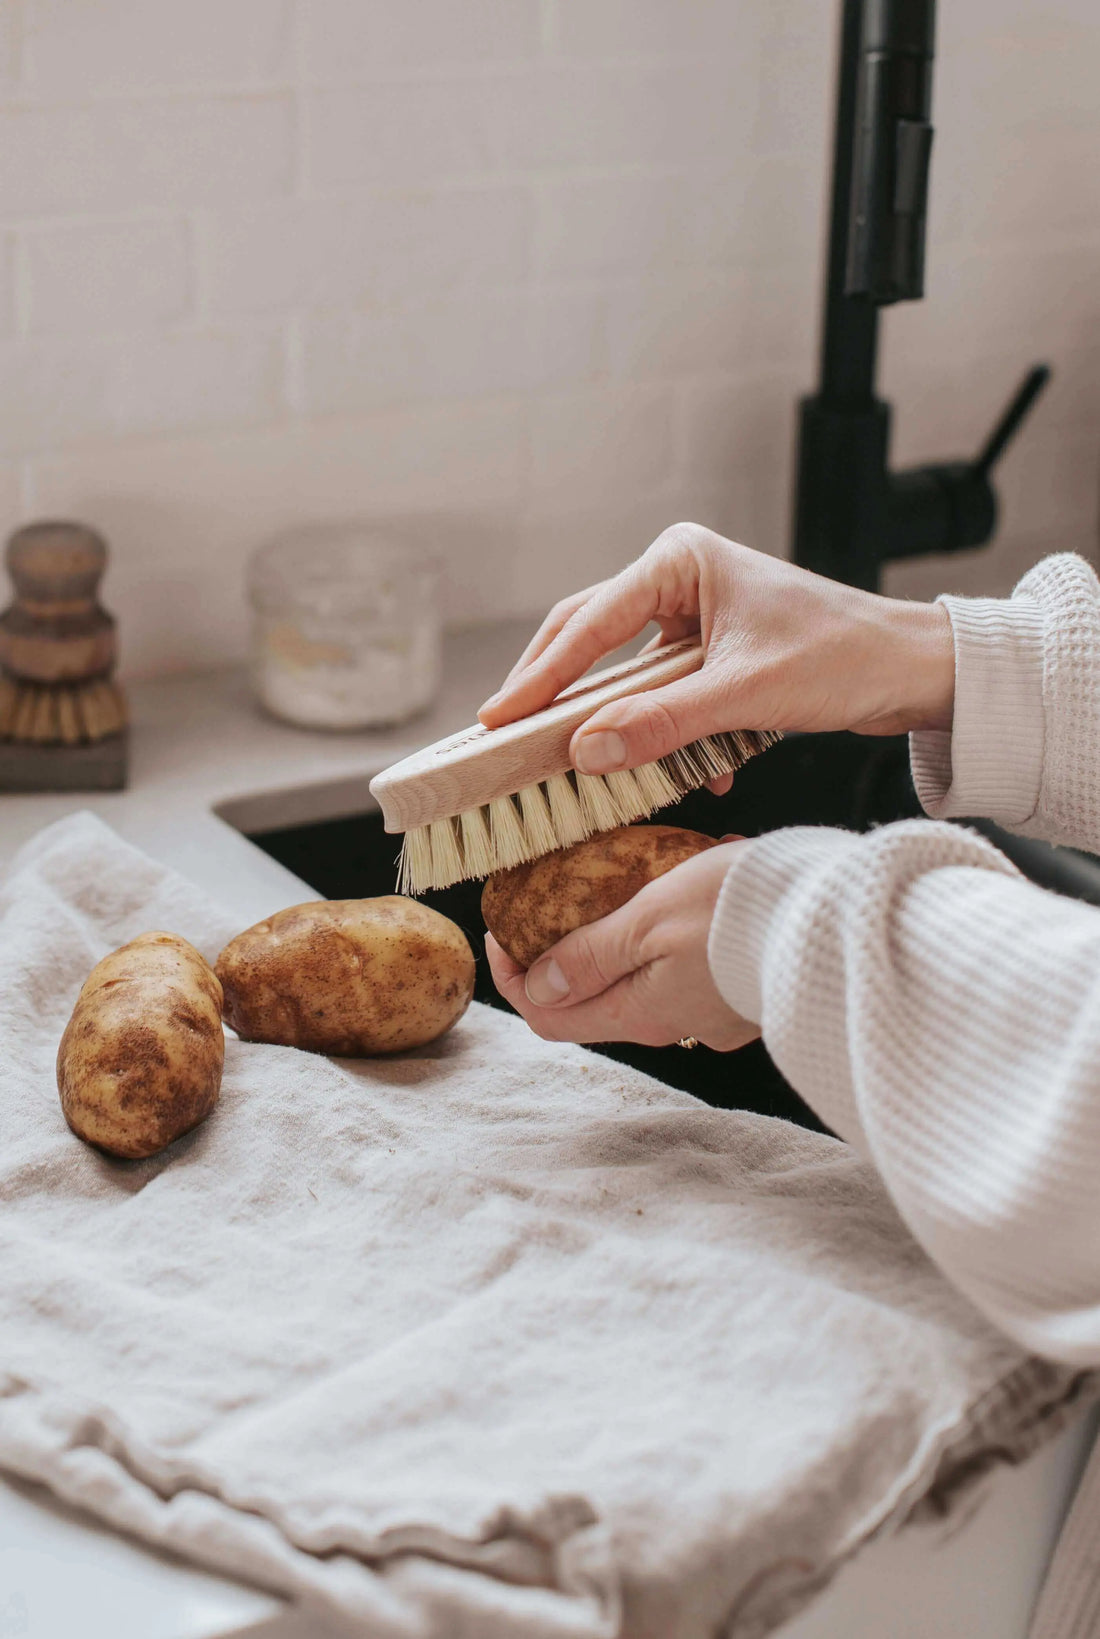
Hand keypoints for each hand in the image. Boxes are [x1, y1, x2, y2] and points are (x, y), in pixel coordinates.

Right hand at [479, 523, 954, 792]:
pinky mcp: (711, 655)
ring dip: (615, 723)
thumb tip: (586, 751)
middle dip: (557, 694)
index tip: (498, 718)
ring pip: (625, 675)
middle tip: (506, 737)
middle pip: (590, 640)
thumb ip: (663, 724)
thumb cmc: (845, 656)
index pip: (588, 623)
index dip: (539, 675)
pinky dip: (665, 736)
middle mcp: (679, 579)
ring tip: (574, 764)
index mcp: (679, 561)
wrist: (916, 670)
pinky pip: (663, 697)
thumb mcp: (746, 695)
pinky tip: (691, 776)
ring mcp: (694, 617)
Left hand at [485, 841, 759, 1050]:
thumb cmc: (738, 911)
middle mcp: (674, 1023)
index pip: (550, 1018)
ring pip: (645, 979)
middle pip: (595, 1000)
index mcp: (640, 1013)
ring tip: (622, 882)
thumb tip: (539, 987)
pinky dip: (674, 930)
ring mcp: (714, 1011)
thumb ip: (591, 956)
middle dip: (565, 954)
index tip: (503, 933)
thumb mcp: (647, 920)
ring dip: (623, 938)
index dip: (514, 980)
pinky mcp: (746, 989)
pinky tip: (687, 883)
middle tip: (553, 901)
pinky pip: (692, 964)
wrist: (837, 917)